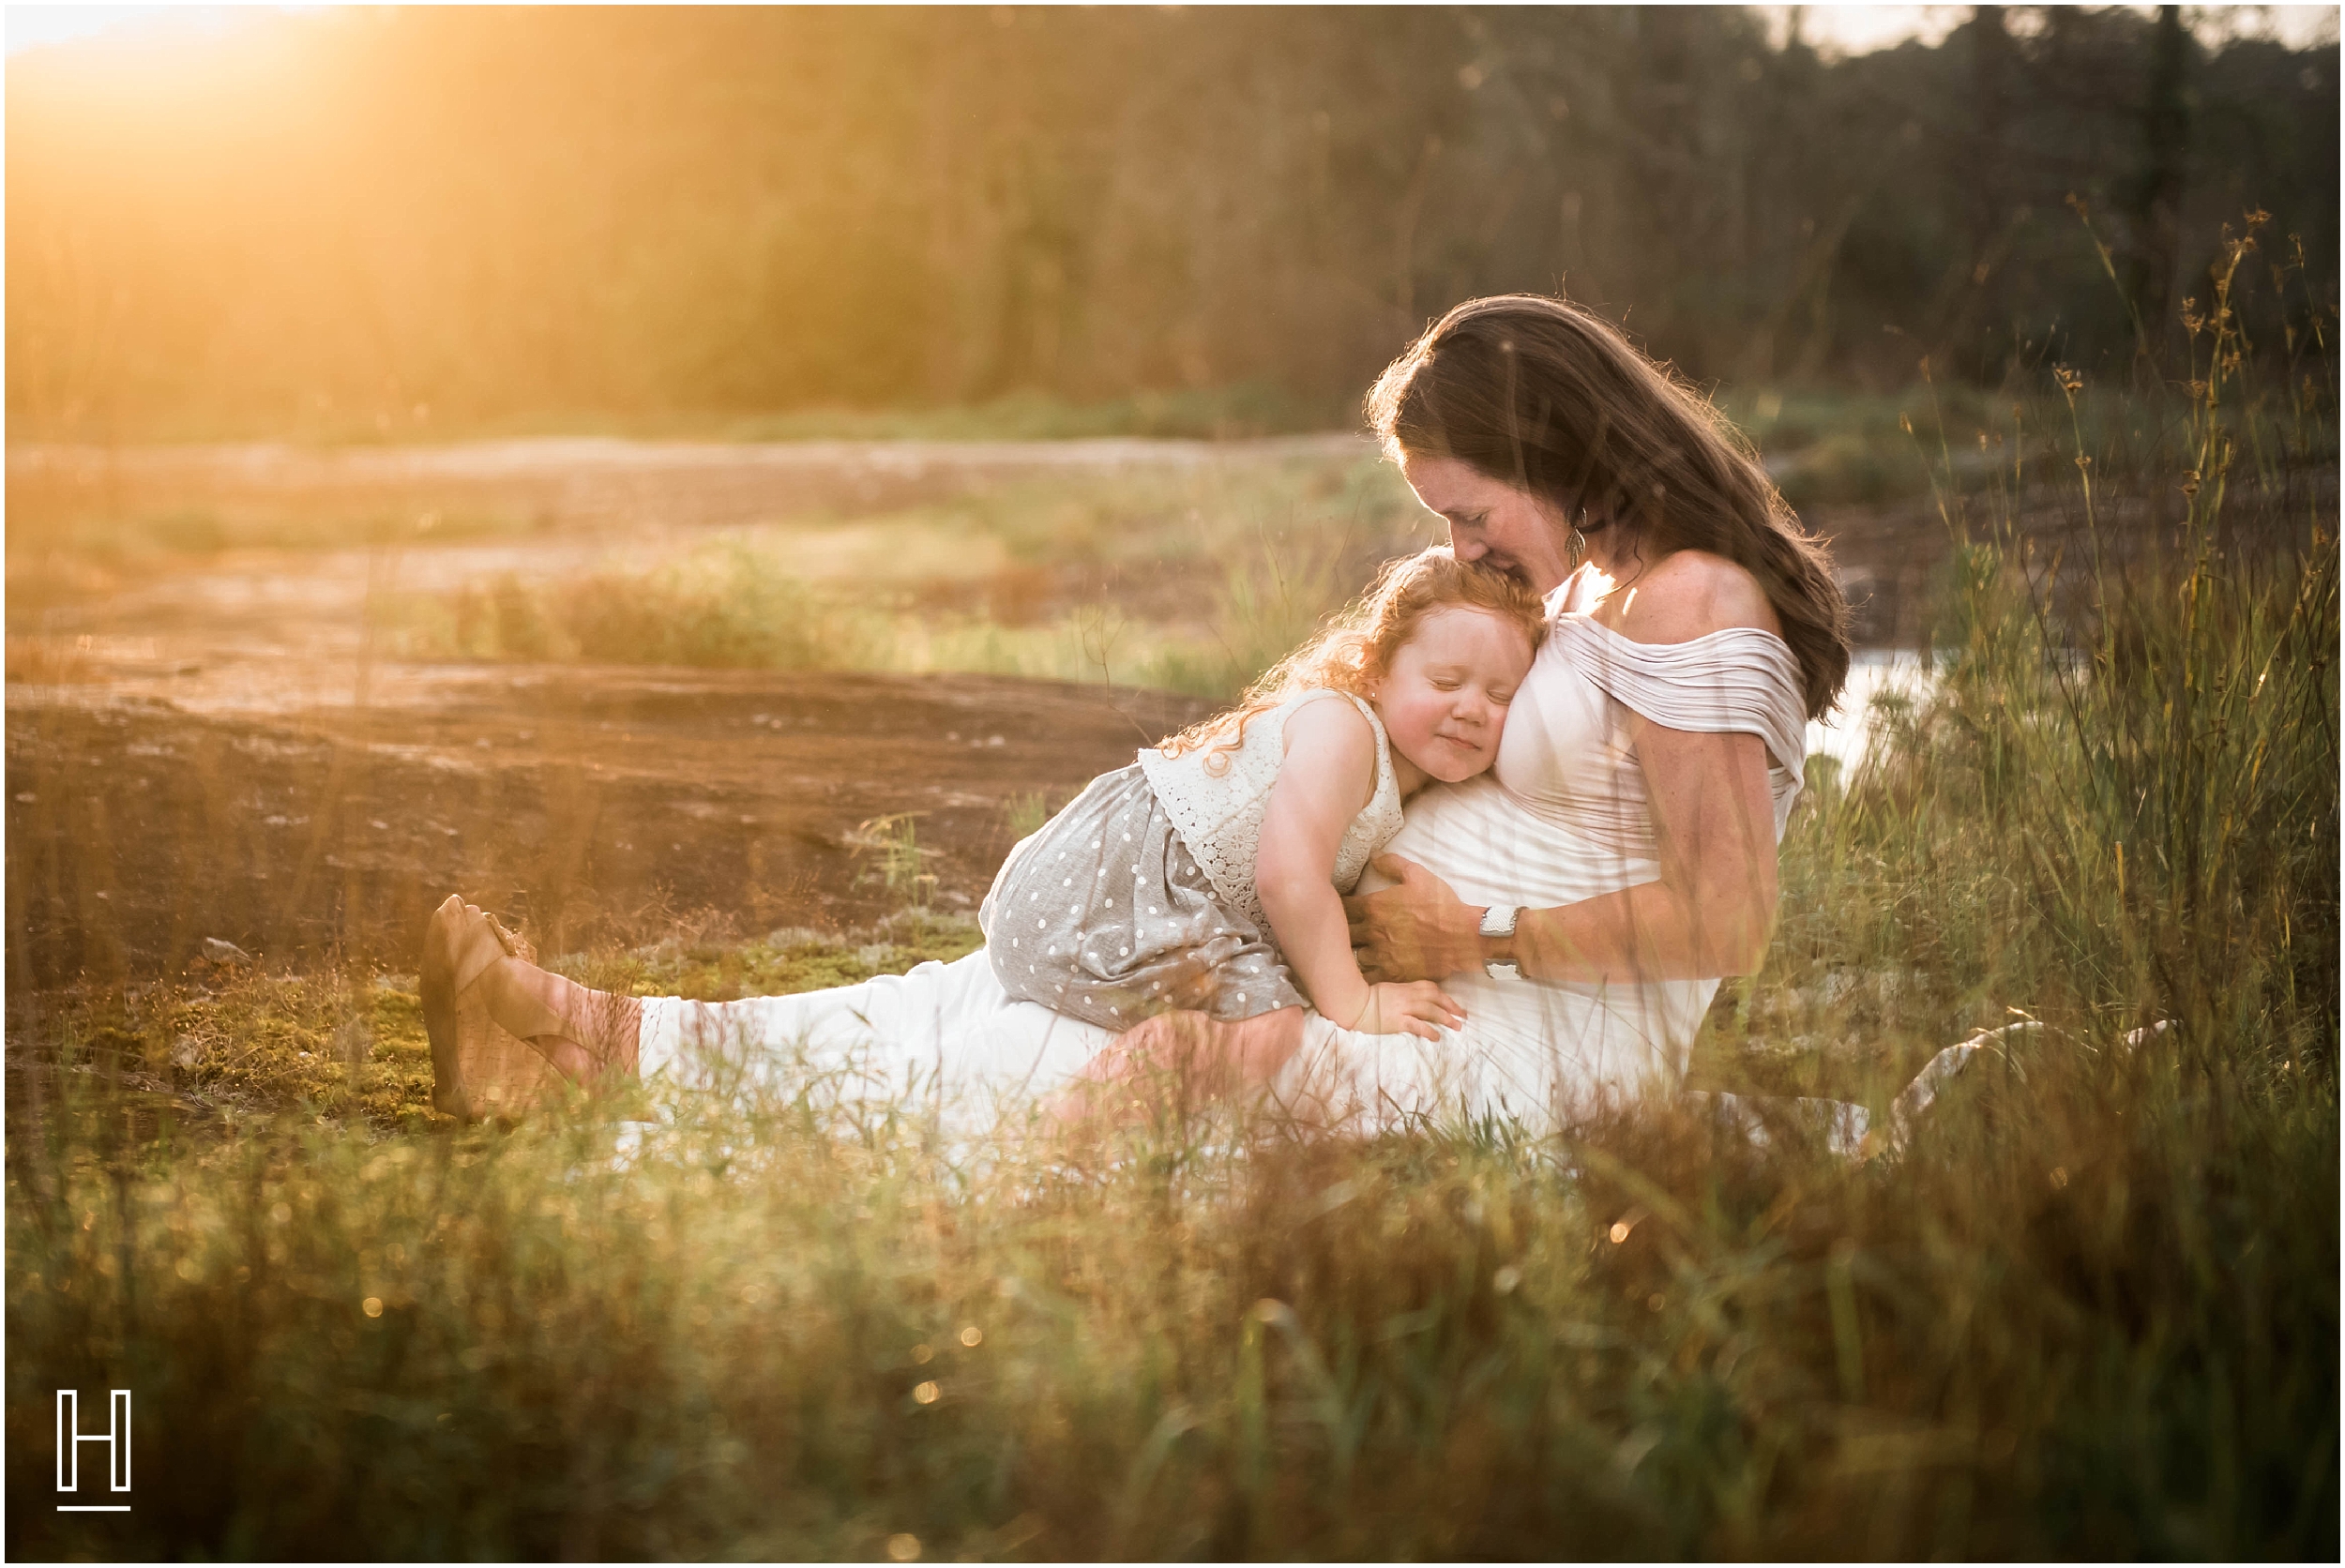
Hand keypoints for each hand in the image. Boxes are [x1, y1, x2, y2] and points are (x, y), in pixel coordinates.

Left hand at [1343, 854, 1483, 981]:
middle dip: (1339, 934)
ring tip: (1355, 953)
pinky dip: (1365, 976)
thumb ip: (1392, 864)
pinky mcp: (1393, 975)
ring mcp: (1381, 956)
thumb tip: (1373, 857)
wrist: (1463, 936)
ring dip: (1353, 955)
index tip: (1335, 909)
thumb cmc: (1441, 905)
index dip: (1334, 908)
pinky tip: (1367, 972)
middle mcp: (1372, 932)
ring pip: (1352, 958)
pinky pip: (1368, 979)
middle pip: (1340, 935)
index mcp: (1373, 907)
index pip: (1339, 908)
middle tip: (1341, 933)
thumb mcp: (1418, 875)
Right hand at [1352, 980, 1465, 1040]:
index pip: (1429, 988)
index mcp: (1404, 987)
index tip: (1452, 1003)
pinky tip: (1437, 1037)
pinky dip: (1429, 1031)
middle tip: (1463, 1015)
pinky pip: (1418, 1025)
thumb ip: (1401, 993)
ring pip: (1430, 1011)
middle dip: (1451, 1006)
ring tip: (1457, 1026)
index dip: (1443, 995)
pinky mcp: (1398, 1021)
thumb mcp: (1387, 990)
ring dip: (1446, 1018)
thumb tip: (1411, 1000)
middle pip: (1435, 998)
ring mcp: (1403, 1008)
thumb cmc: (1366, 997)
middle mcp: (1407, 996)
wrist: (1353, 1003)